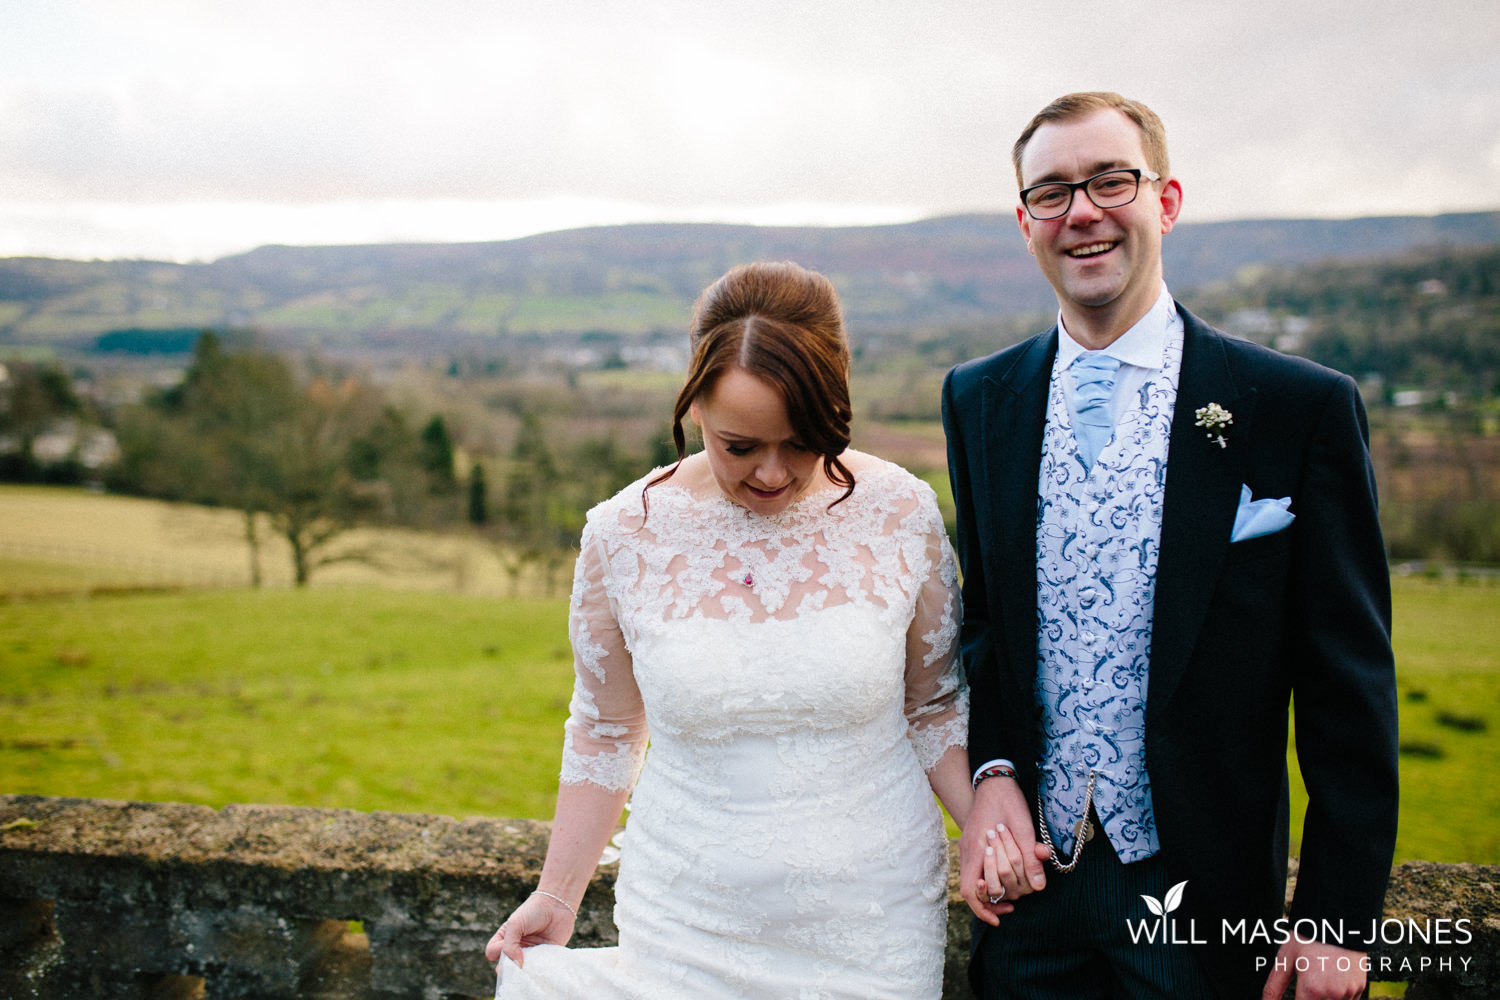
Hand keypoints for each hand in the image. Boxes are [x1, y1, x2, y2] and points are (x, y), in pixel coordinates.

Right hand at [484, 892, 576, 969]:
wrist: (557, 905)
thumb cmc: (533, 911)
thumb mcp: (515, 924)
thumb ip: (510, 945)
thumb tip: (516, 965)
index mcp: (504, 939)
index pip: (492, 952)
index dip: (496, 952)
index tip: (505, 945)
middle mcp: (516, 949)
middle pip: (506, 966)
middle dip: (509, 969)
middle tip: (517, 966)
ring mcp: (530, 954)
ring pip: (523, 971)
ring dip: (525, 972)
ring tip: (531, 968)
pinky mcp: (545, 958)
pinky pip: (539, 970)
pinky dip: (539, 972)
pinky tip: (542, 968)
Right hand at [959, 777, 1049, 924]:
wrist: (994, 778)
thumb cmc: (1008, 801)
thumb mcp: (1024, 827)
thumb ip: (1029, 857)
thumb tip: (1038, 887)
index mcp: (976, 848)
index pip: (971, 891)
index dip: (983, 909)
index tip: (1000, 919)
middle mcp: (967, 851)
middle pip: (973, 890)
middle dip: (992, 901)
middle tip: (1011, 907)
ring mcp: (968, 847)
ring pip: (974, 880)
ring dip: (992, 890)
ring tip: (1012, 896)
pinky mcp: (972, 844)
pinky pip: (977, 869)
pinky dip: (990, 878)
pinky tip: (1006, 877)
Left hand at [1260, 938, 1367, 999]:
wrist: (1337, 919)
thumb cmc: (1309, 937)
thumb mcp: (1285, 960)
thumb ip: (1273, 987)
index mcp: (1312, 990)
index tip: (1296, 994)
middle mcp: (1333, 995)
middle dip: (1308, 998)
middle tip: (1305, 982)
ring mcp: (1349, 993)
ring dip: (1323, 998)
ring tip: (1317, 976)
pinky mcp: (1360, 988)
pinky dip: (1336, 996)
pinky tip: (1329, 978)